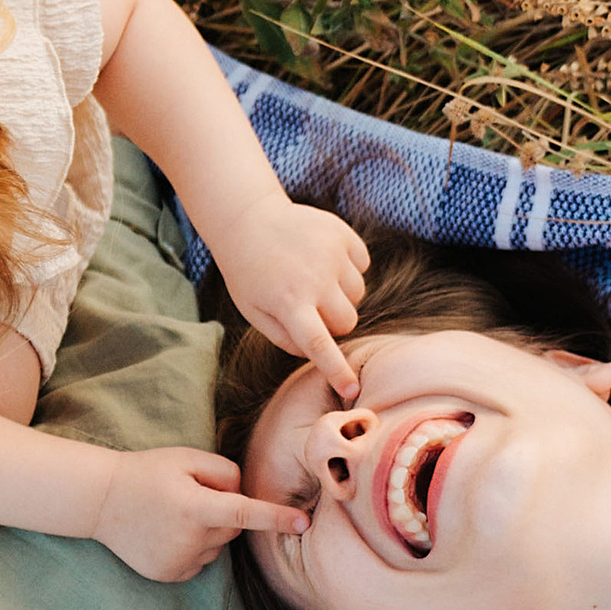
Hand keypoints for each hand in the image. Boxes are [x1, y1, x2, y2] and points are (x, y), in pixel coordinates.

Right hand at [92, 443, 308, 583]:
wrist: (102, 502)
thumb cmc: (148, 472)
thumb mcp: (187, 457)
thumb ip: (225, 473)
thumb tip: (244, 498)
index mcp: (194, 507)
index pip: (244, 512)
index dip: (276, 518)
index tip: (303, 523)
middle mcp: (189, 539)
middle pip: (233, 527)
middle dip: (223, 511)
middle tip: (189, 495)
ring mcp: (179, 561)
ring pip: (217, 545)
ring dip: (207, 531)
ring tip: (173, 514)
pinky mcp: (171, 575)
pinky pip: (201, 561)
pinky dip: (193, 547)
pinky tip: (167, 533)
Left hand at [206, 195, 368, 400]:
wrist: (248, 219)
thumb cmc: (249, 273)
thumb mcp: (254, 312)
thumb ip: (285, 338)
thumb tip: (315, 354)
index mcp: (289, 303)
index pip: (319, 345)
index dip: (337, 370)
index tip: (351, 390)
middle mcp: (315, 280)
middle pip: (347, 321)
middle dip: (334, 322)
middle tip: (311, 306)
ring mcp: (332, 255)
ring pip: (358, 294)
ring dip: (341, 294)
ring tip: (313, 278)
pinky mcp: (342, 235)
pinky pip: (363, 264)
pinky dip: (349, 267)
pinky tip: (323, 258)